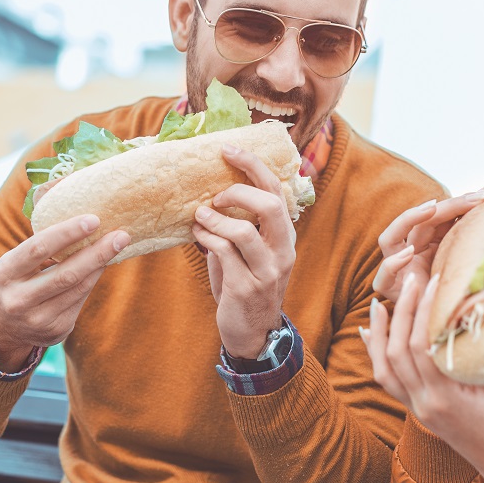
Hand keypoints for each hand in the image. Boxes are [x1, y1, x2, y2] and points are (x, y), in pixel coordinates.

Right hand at [0, 214, 129, 369]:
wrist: (2, 326)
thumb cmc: (17, 280)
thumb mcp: (16, 262)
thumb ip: (42, 245)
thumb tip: (86, 221)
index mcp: (5, 273)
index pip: (38, 248)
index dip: (67, 233)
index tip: (94, 219)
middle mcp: (18, 299)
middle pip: (66, 274)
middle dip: (97, 253)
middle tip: (121, 235)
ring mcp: (38, 319)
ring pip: (78, 288)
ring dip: (101, 265)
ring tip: (118, 245)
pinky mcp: (55, 330)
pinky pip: (81, 300)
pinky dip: (93, 279)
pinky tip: (103, 264)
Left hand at [191, 145, 295, 358]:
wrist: (252, 333)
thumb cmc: (245, 285)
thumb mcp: (250, 253)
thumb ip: (240, 225)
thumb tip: (210, 192)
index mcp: (285, 237)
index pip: (277, 191)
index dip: (254, 166)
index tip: (230, 149)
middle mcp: (282, 252)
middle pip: (268, 206)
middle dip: (237, 192)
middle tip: (215, 196)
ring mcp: (266, 271)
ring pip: (243, 231)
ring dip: (215, 219)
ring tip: (199, 216)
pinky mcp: (245, 287)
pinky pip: (224, 253)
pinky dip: (206, 239)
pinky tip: (197, 236)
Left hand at [363, 272, 483, 482]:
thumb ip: (480, 351)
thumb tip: (474, 309)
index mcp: (444, 398)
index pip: (422, 346)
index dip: (423, 311)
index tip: (432, 283)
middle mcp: (423, 405)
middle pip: (397, 353)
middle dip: (401, 314)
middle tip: (410, 283)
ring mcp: (416, 410)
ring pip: (383, 369)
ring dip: (379, 335)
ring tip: (379, 304)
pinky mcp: (415, 412)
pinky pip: (387, 382)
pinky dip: (376, 356)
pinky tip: (371, 336)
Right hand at [372, 192, 483, 302]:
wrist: (442, 332)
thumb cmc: (457, 301)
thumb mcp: (469, 270)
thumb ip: (474, 250)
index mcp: (429, 244)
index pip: (439, 216)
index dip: (461, 204)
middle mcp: (410, 251)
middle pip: (420, 221)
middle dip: (447, 206)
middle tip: (473, 199)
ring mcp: (397, 268)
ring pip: (390, 237)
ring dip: (409, 218)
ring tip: (431, 209)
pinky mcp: (388, 289)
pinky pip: (384, 274)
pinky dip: (394, 263)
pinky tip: (408, 254)